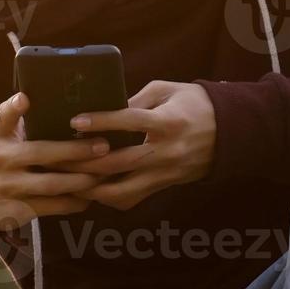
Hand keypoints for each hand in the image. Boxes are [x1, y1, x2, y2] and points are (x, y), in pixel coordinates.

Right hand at [0, 92, 102, 231]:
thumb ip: (10, 114)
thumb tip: (29, 94)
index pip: (4, 119)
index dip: (14, 108)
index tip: (25, 98)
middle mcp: (2, 161)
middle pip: (42, 154)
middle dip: (75, 150)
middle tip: (103, 146)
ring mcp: (9, 188)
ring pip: (50, 185)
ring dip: (80, 180)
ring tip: (103, 173)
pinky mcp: (17, 211)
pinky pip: (51, 207)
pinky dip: (73, 202)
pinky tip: (90, 196)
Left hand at [59, 79, 215, 210]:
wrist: (232, 131)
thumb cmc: (196, 103)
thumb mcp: (168, 90)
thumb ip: (136, 99)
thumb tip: (105, 108)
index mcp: (168, 121)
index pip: (130, 121)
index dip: (101, 121)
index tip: (75, 121)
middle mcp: (166, 150)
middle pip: (119, 162)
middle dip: (85, 163)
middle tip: (58, 158)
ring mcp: (166, 172)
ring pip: (123, 190)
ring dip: (93, 188)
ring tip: (69, 180)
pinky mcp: (165, 185)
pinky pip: (133, 198)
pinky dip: (110, 197)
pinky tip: (92, 190)